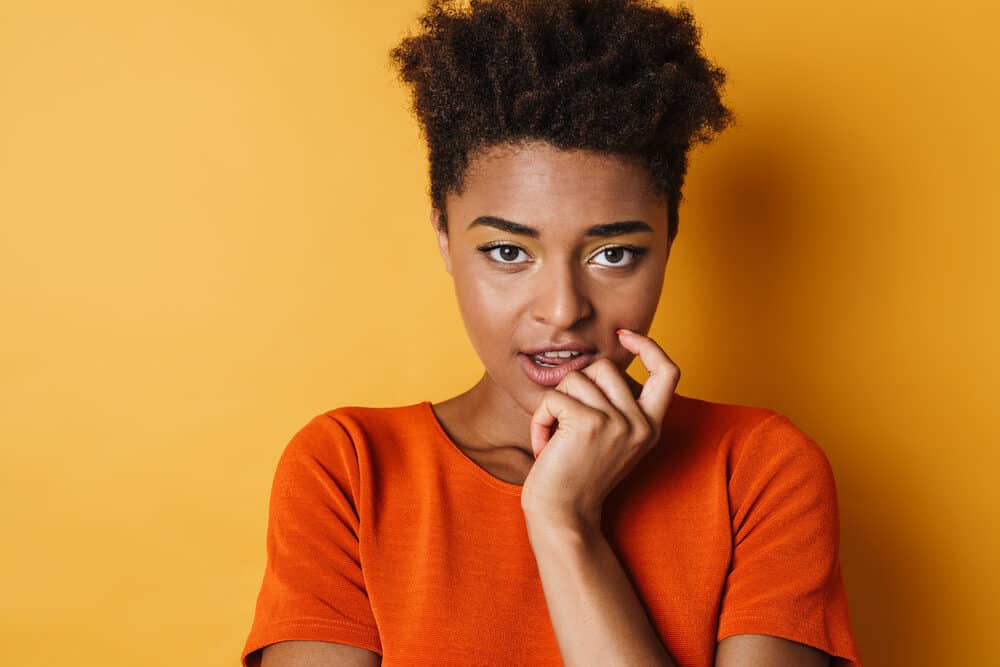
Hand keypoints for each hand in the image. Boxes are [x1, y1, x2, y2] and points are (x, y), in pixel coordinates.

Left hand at [520, 329, 680, 529]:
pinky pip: (553, 397)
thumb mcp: (611, 438)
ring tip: (556, 437)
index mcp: (651, 426)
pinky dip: (540, 419)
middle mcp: (641, 423)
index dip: (650, 346)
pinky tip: (544, 446)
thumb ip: (616, 404)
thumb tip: (602, 358)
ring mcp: (617, 423)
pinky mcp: (588, 423)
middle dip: (577, 385)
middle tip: (567, 421)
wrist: (563, 517)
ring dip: (556, 403)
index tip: (624, 335)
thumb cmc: (577, 475)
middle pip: (605, 366)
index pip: (668, 372)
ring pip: (576, 378)